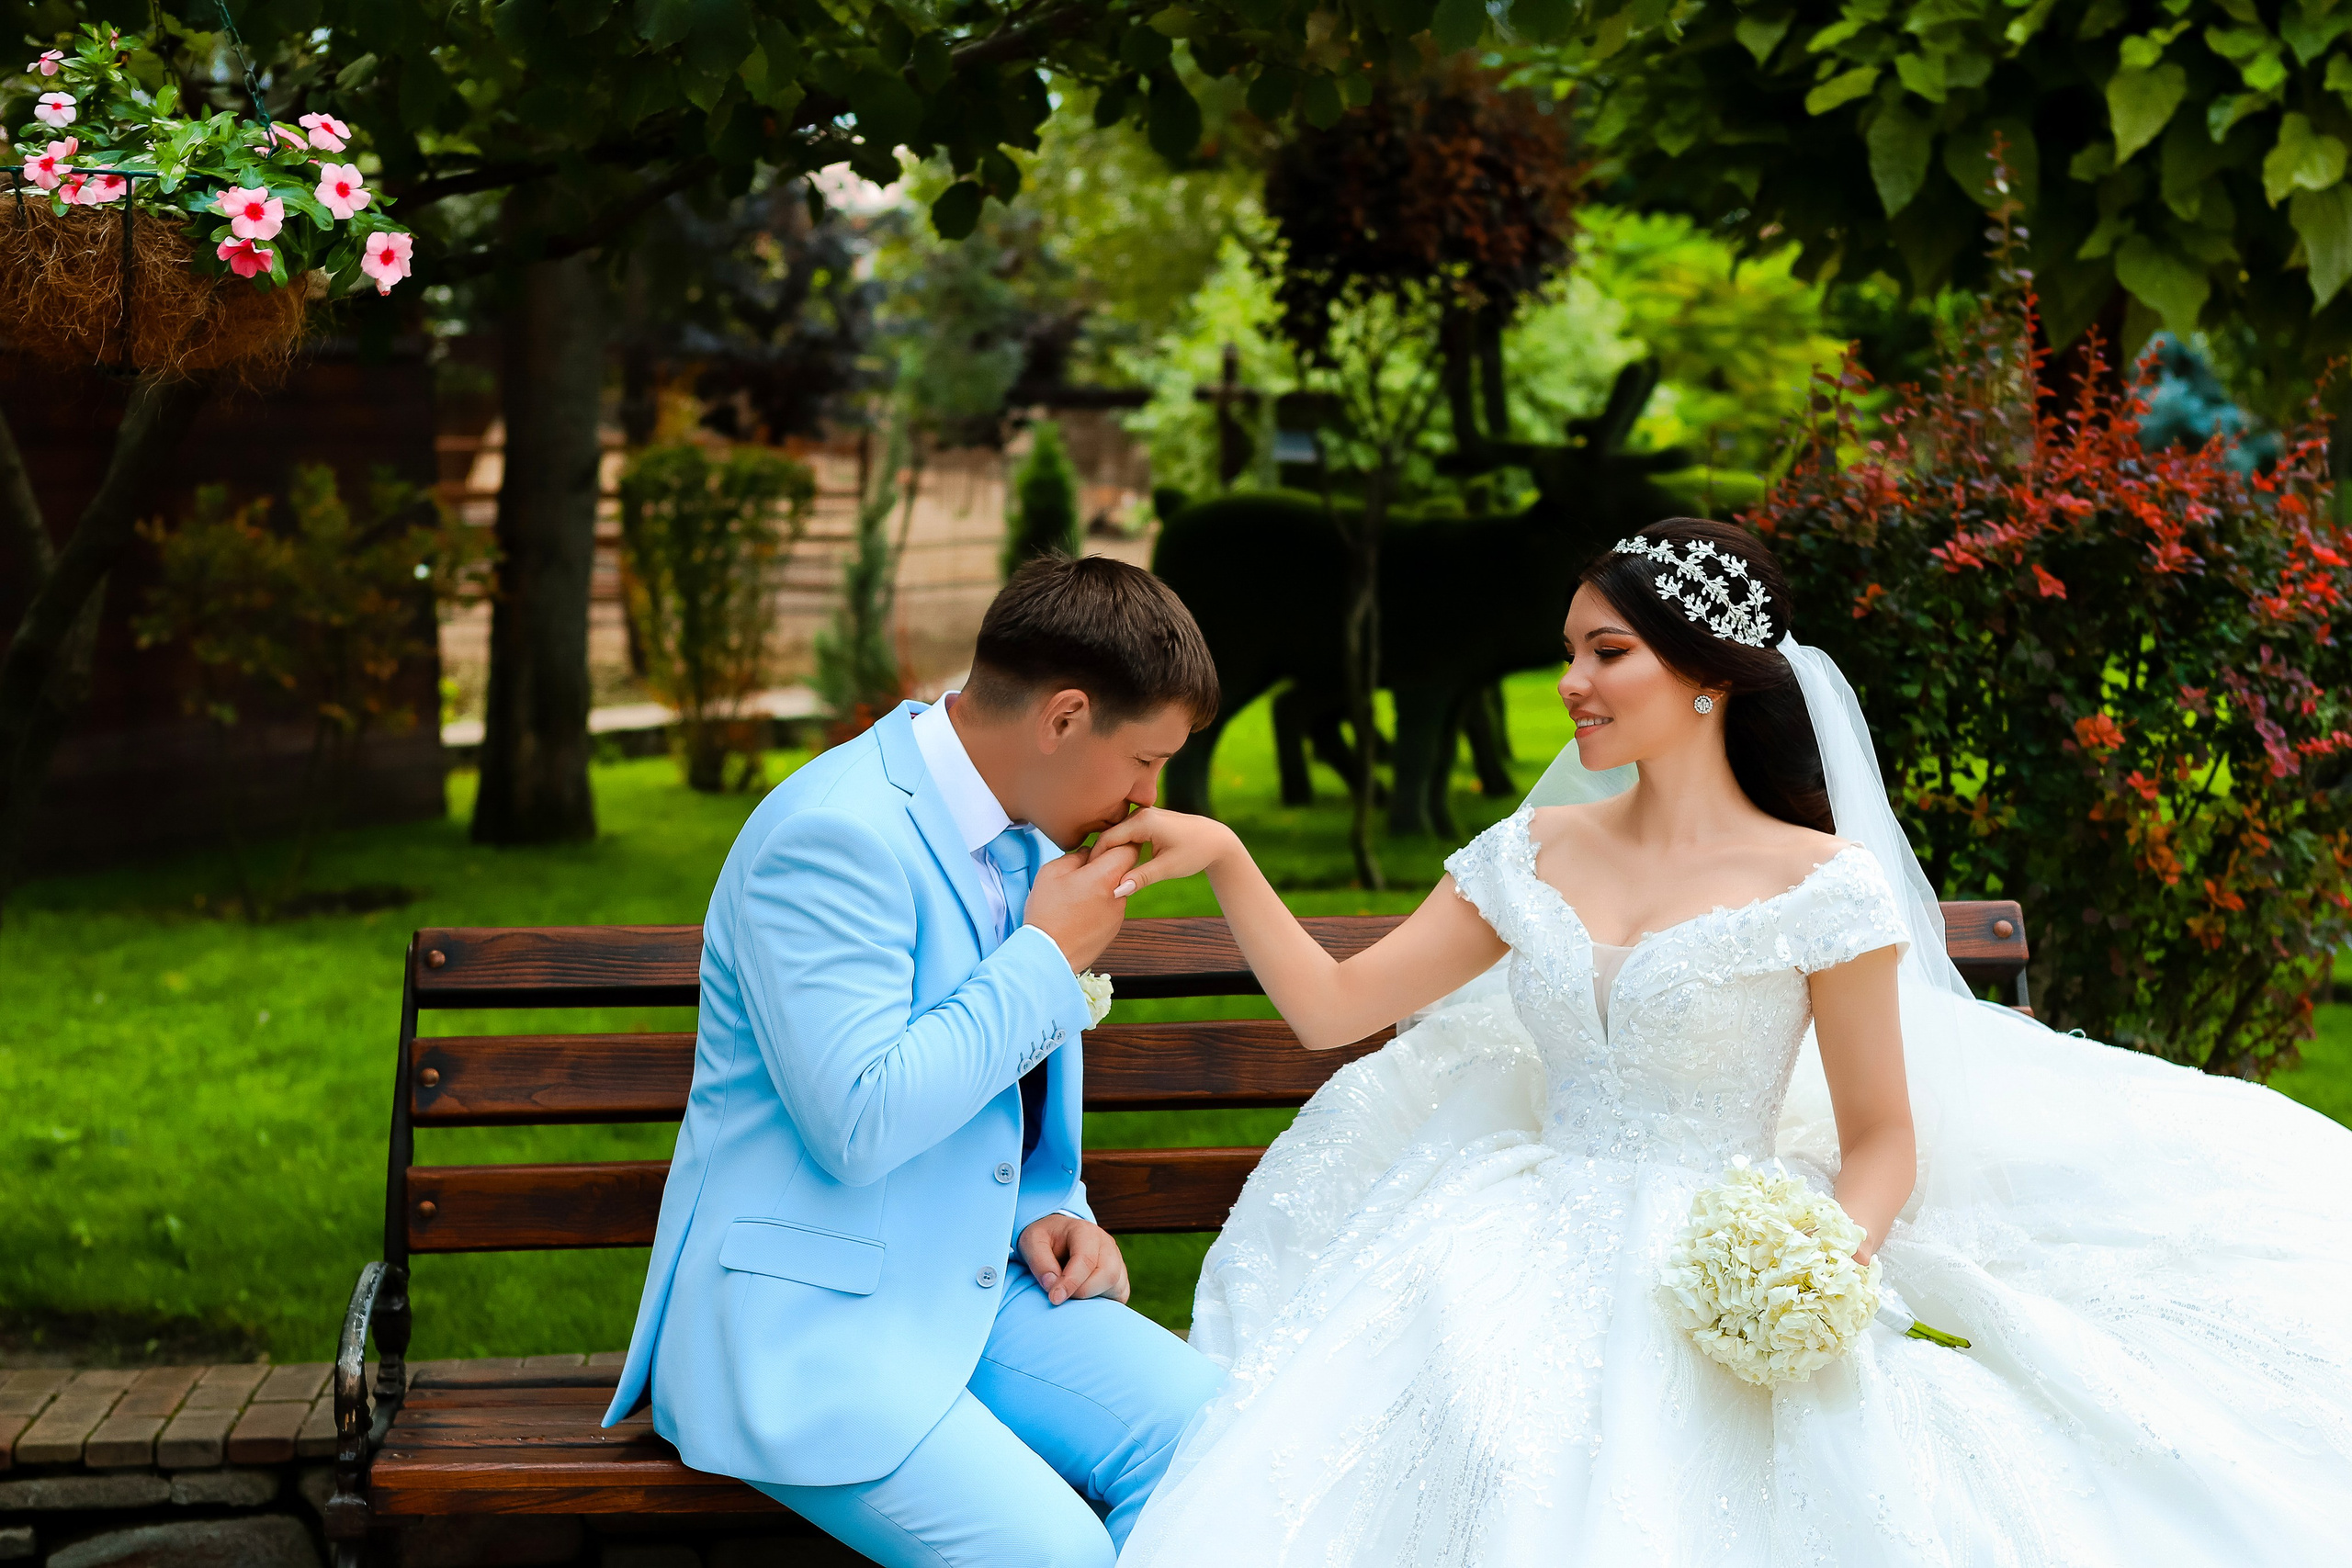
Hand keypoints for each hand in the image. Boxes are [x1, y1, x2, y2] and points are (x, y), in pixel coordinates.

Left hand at [1017, 1213, 1129, 1305]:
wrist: (1055, 1236)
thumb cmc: (1044, 1239)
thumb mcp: (1031, 1242)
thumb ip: (1039, 1263)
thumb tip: (1052, 1286)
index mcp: (1085, 1231)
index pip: (1085, 1260)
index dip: (1070, 1283)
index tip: (1054, 1298)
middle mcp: (1107, 1244)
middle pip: (1108, 1274)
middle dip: (1082, 1292)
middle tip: (1060, 1296)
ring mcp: (1117, 1260)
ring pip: (1117, 1286)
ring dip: (1092, 1298)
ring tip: (1070, 1295)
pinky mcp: (1120, 1276)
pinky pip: (1120, 1294)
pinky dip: (1103, 1303)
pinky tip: (1083, 1300)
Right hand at [1023, 841, 1140, 971]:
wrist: (1049, 953)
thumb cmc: (1047, 912)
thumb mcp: (1051, 873)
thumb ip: (1075, 857)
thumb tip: (1088, 853)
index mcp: (1105, 877)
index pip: (1128, 849)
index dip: (1116, 844)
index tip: (1100, 848)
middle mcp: (1119, 895)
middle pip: (1125, 870)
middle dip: (1109, 866)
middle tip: (1085, 871)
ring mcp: (1119, 915)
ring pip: (1118, 890)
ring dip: (1104, 887)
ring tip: (1078, 897)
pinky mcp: (1114, 930)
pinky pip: (1112, 908)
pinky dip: (1101, 906)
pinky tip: (1081, 912)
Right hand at [1088, 807, 1238, 898]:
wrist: (1217, 841)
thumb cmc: (1195, 853)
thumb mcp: (1167, 868)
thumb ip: (1139, 878)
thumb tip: (1115, 891)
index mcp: (1143, 821)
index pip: (1106, 839)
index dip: (1095, 859)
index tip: (1088, 878)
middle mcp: (1141, 813)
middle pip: (1109, 835)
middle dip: (1100, 856)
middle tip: (1091, 879)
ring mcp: (1144, 814)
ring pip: (1117, 834)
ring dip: (1110, 852)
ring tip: (1100, 874)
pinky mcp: (1148, 819)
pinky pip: (1126, 833)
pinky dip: (1120, 848)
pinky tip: (1117, 865)